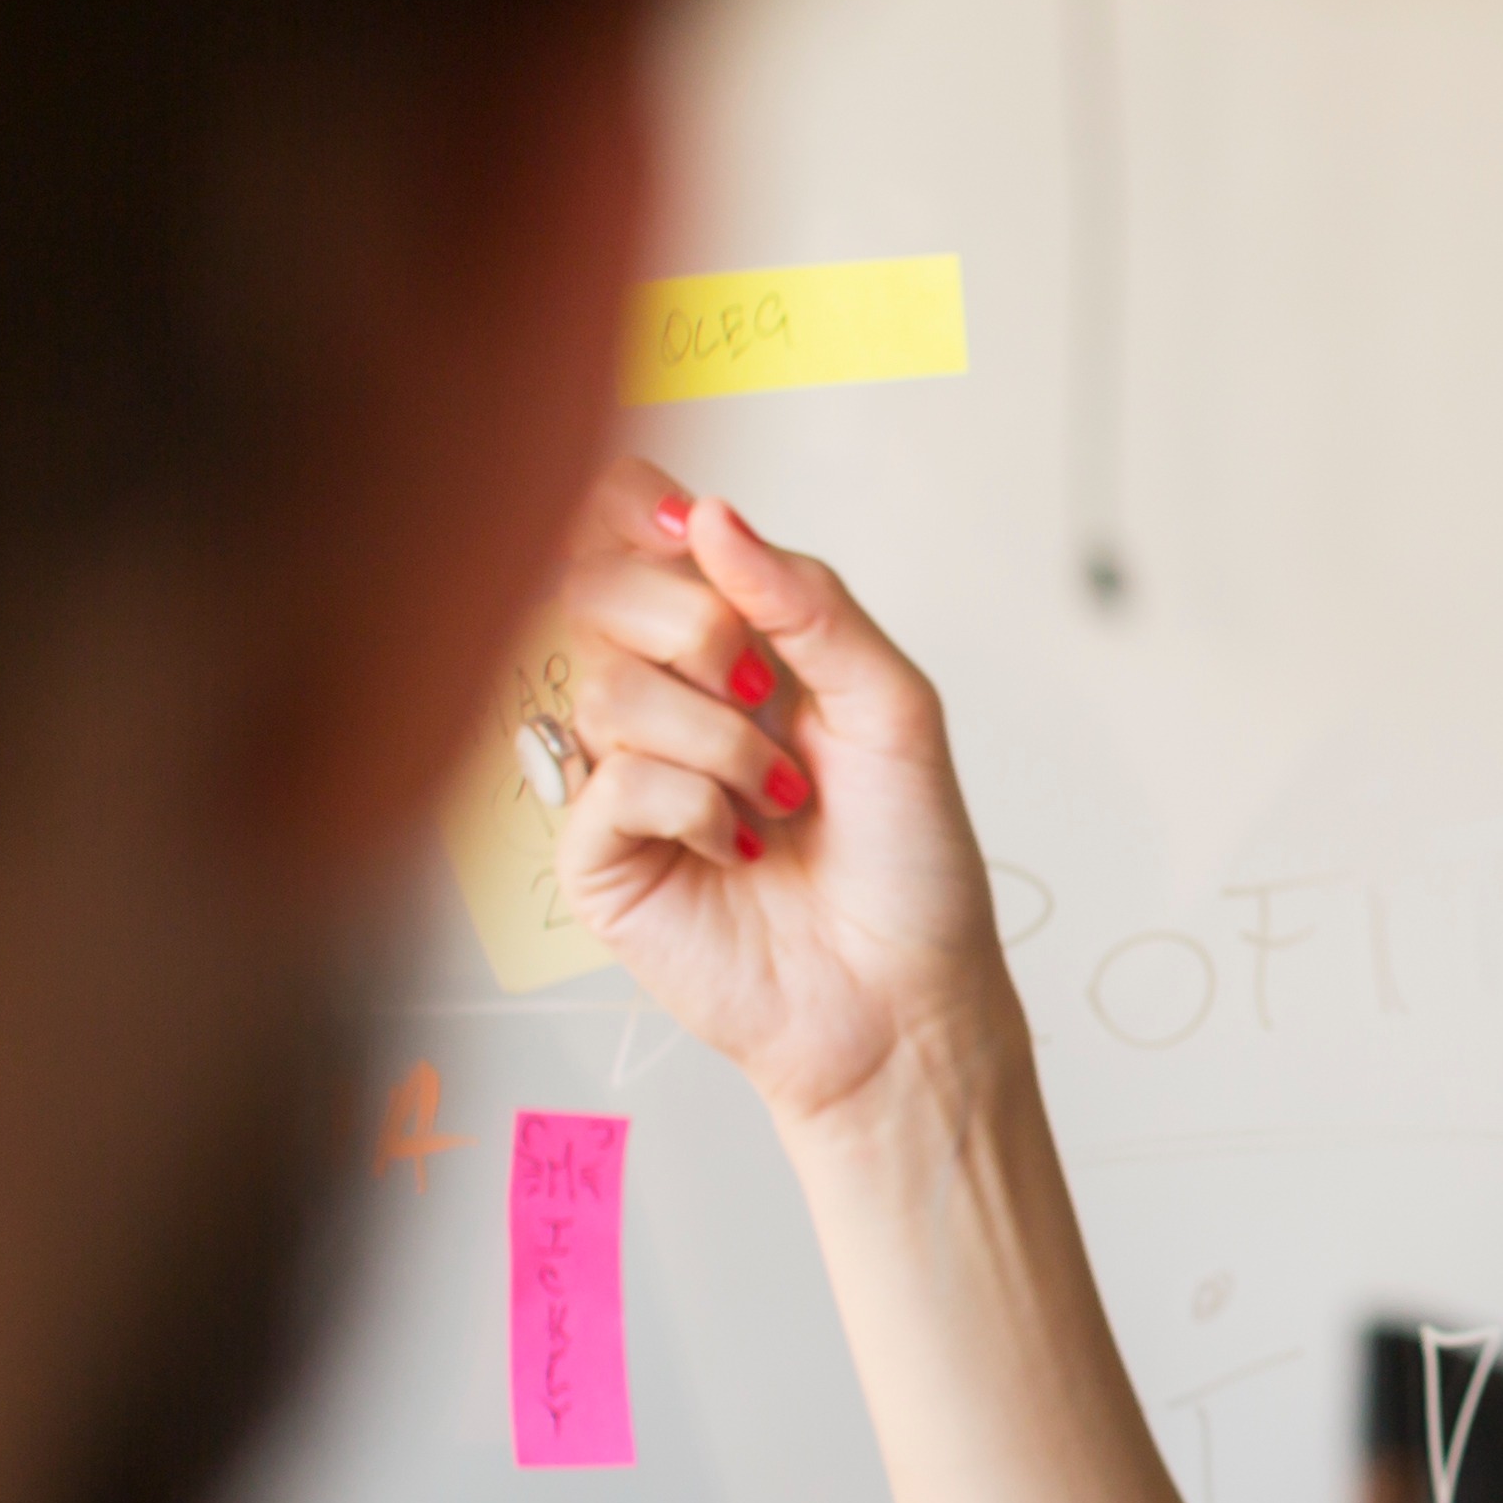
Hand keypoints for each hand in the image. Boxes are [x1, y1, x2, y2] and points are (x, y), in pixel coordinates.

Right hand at [548, 458, 1021, 1135]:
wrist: (904, 993)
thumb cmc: (908, 859)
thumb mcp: (893, 704)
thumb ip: (808, 602)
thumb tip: (708, 515)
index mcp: (732, 644)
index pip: (637, 537)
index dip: (638, 510)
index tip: (688, 526)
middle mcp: (664, 698)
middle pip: (595, 590)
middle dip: (692, 625)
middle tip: (761, 690)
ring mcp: (620, 775)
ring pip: (609, 688)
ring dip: (719, 740)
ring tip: (781, 799)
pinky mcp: (597, 856)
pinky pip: (607, 781)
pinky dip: (692, 802)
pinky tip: (736, 846)